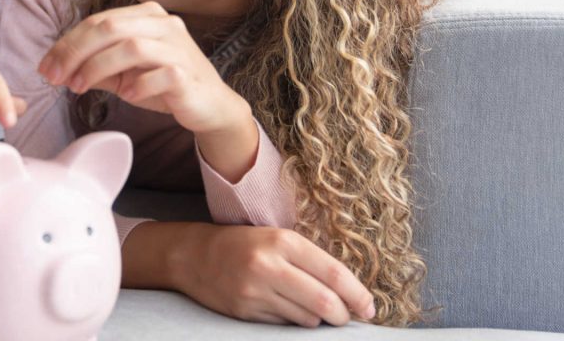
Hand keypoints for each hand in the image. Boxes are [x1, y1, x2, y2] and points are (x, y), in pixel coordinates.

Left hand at [37, 2, 242, 135]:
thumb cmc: (165, 85)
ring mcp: (178, 46)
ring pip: (131, 46)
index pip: (98, 21)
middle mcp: (164, 24)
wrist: (209, 106)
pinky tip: (127, 96)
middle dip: (75, 52)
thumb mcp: (124, 73)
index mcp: (146, 16)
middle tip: (55, 77)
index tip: (45, 67)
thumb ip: (96, 67)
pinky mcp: (188, 73)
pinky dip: (137, 85)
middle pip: (109, 27)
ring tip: (79, 88)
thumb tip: (58, 69)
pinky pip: (158, 74)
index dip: (67, 43)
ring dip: (98, 68)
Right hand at [175, 224, 375, 326]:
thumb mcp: (277, 239)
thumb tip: (348, 293)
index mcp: (283, 242)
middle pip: (324, 303)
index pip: (334, 274)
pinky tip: (287, 310)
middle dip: (342, 315)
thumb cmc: (244, 244)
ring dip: (318, 320)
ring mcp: (255, 291)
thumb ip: (310, 261)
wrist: (194, 255)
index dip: (358, 295)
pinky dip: (294, 323)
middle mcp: (269, 266)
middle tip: (346, 317)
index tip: (369, 307)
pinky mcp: (245, 311)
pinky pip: (284, 326)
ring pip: (306, 319)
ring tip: (313, 310)